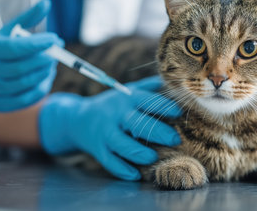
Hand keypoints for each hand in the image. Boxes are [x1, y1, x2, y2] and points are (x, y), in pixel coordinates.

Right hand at [0, 0, 62, 111]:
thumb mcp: (6, 30)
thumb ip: (28, 18)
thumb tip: (47, 3)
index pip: (14, 48)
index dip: (37, 44)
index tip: (55, 39)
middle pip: (20, 68)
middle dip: (44, 60)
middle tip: (57, 53)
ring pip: (22, 85)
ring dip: (43, 75)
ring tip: (52, 65)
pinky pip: (21, 101)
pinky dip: (38, 91)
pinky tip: (46, 79)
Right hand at [39, 76, 181, 180]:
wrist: (77, 119)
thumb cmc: (114, 104)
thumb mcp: (130, 91)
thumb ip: (151, 87)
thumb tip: (176, 81)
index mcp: (127, 99)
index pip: (147, 101)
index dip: (163, 106)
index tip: (179, 112)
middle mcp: (116, 115)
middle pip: (137, 123)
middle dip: (157, 132)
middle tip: (176, 139)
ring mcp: (105, 133)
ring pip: (121, 144)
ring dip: (138, 152)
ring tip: (153, 157)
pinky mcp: (98, 149)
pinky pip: (109, 162)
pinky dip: (121, 170)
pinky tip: (135, 175)